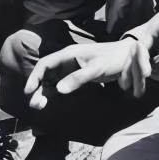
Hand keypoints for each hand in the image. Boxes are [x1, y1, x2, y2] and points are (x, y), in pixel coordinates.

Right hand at [23, 37, 150, 109]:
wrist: (129, 56)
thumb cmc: (113, 59)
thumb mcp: (96, 69)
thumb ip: (77, 79)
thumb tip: (58, 91)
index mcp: (68, 54)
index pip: (45, 64)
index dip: (35, 77)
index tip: (28, 91)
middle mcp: (66, 60)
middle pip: (45, 73)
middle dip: (37, 87)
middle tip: (35, 104)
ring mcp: (71, 68)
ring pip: (51, 79)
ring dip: (44, 91)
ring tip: (40, 105)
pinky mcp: (76, 75)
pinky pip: (60, 83)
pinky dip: (53, 92)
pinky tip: (49, 100)